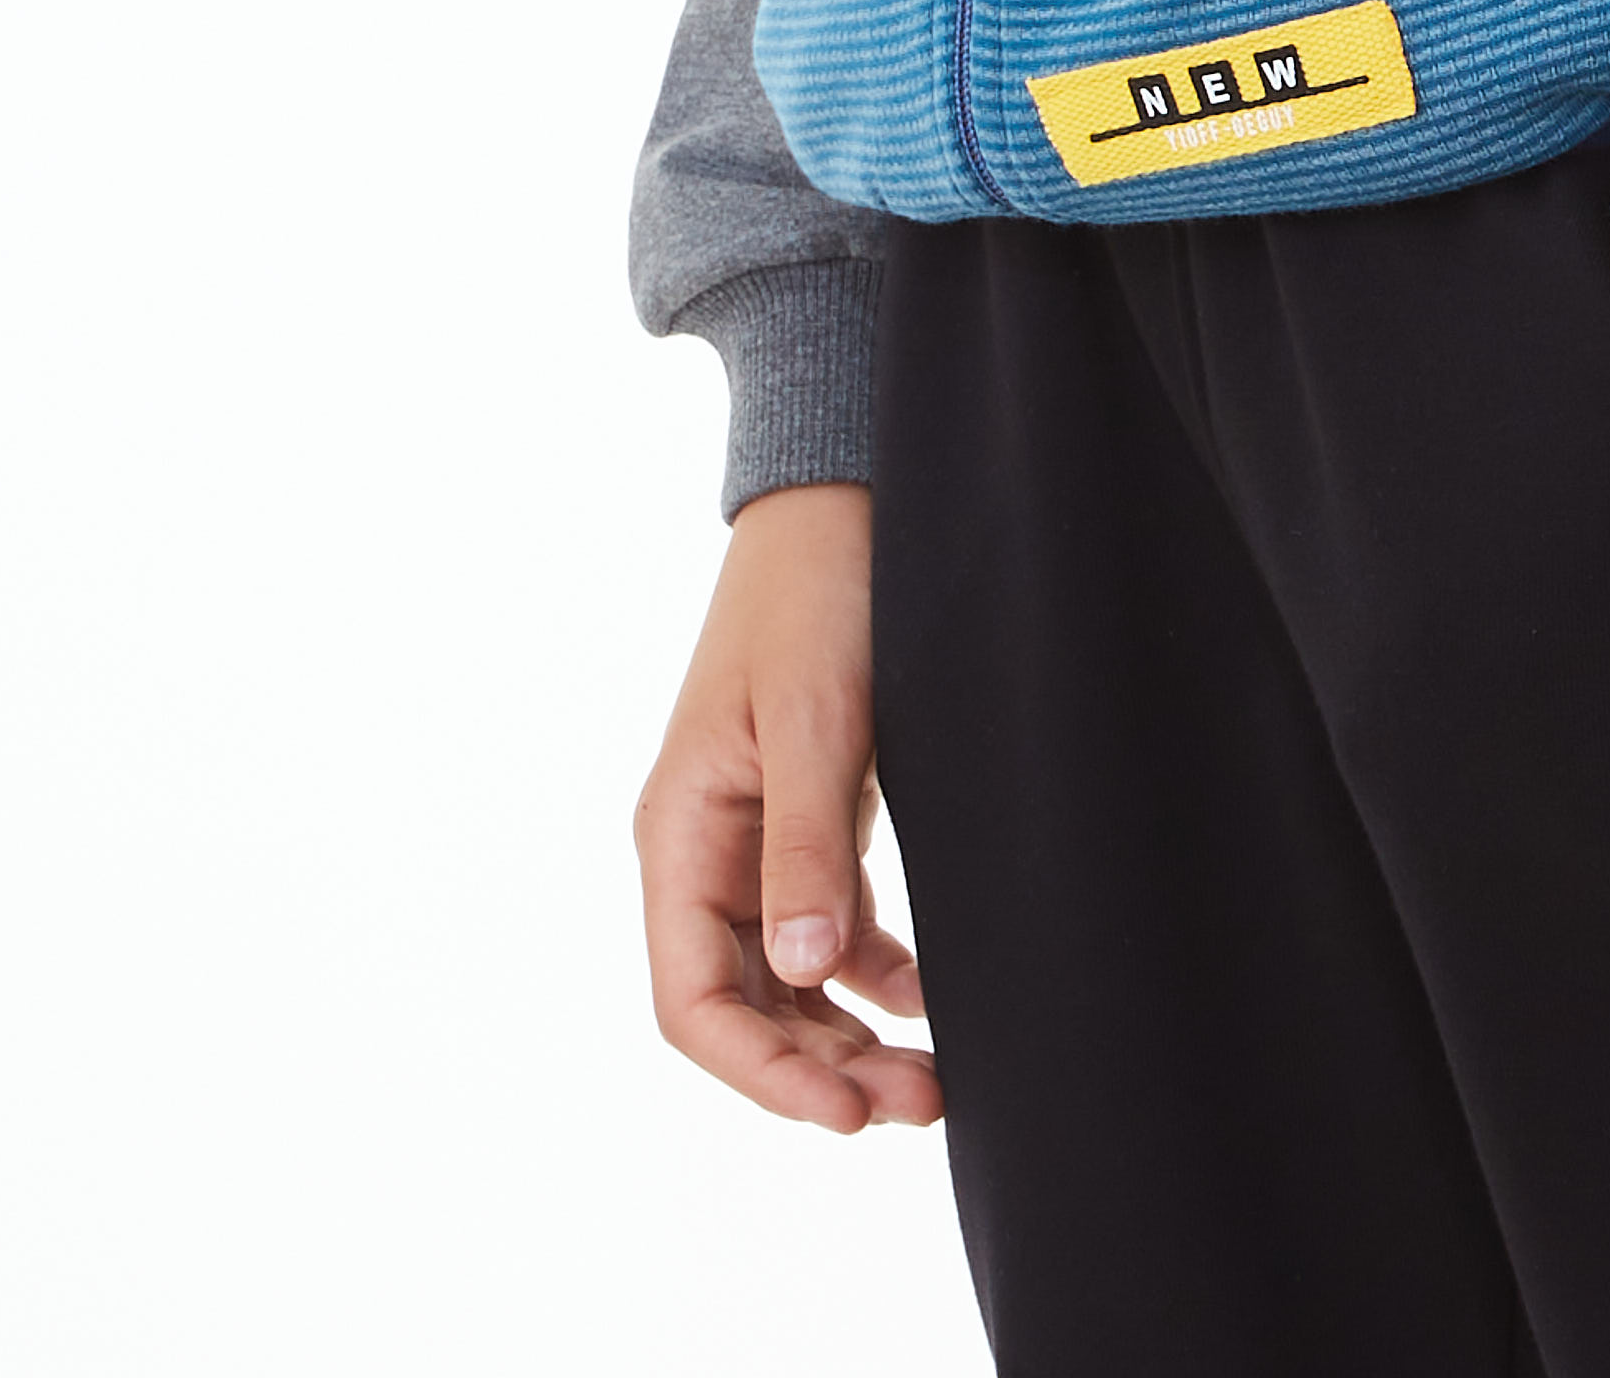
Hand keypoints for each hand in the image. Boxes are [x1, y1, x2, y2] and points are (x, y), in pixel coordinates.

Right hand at [635, 480, 942, 1131]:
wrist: (842, 499)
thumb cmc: (817, 593)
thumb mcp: (816, 719)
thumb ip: (806, 846)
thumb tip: (802, 973)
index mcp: (679, 834)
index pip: (691, 1001)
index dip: (762, 1071)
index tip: (845, 1110)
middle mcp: (704, 851)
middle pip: (743, 1005)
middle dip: (819, 1069)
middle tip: (918, 1103)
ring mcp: (754, 839)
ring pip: (787, 979)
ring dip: (848, 1036)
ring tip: (929, 1079)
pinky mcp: (808, 819)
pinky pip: (827, 926)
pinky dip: (871, 974)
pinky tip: (924, 1001)